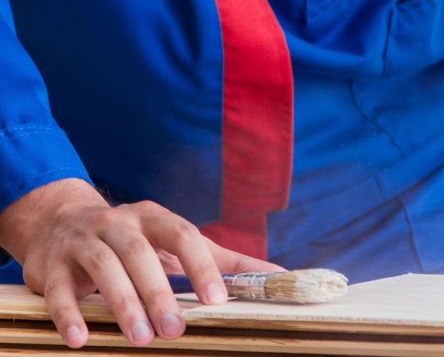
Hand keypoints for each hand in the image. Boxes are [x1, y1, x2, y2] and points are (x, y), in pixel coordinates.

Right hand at [0, 178, 281, 347]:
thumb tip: (279, 276)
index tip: (217, 300)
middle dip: (159, 293)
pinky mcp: (49, 265)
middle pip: (140, 254)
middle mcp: (118, 223)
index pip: (183, 235)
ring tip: (140, 338)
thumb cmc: (137, 241)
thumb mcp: (178, 245)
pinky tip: (81, 339)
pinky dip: (69, 314)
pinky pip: (58, 290)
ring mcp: (82, 241)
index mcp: (155, 218)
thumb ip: (225, 262)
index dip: (201, 267)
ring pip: (103, 267)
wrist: (62, 222)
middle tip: (176, 330)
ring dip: (122, 304)